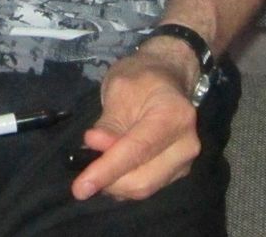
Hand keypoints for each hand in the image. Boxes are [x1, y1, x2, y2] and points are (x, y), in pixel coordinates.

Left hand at [71, 40, 200, 202]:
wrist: (167, 76)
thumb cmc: (142, 77)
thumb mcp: (119, 90)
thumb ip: (108, 123)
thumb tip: (95, 147)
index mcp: (174, 116)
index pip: (137, 151)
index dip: (107, 170)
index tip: (80, 188)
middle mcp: (186, 144)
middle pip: (142, 180)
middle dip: (108, 182)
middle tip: (82, 172)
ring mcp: (185, 161)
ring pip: (144, 188)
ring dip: (115, 184)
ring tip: (97, 165)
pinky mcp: (177, 172)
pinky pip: (147, 186)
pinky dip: (124, 184)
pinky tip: (111, 169)